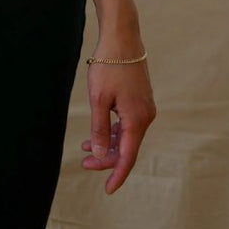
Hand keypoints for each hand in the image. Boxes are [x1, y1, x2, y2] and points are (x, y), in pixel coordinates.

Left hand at [80, 34, 155, 195]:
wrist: (122, 38)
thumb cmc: (110, 66)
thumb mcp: (99, 99)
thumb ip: (99, 128)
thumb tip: (98, 153)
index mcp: (137, 120)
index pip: (128, 157)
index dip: (117, 174)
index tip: (108, 190)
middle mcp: (145, 116)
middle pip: (127, 147)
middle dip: (106, 158)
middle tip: (83, 161)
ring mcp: (144, 108)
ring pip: (127, 136)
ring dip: (108, 144)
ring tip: (84, 147)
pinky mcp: (140, 100)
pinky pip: (128, 124)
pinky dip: (113, 131)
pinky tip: (98, 131)